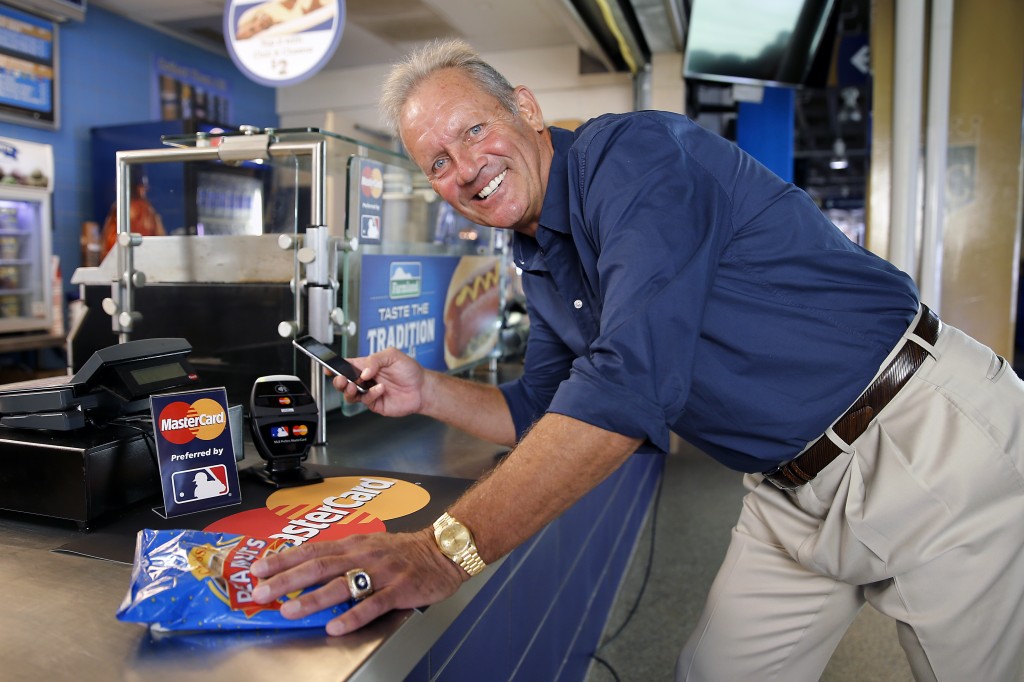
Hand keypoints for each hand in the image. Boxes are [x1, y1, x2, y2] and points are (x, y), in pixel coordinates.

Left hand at [250, 529, 465, 635]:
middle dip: (286, 580)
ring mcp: (381, 573)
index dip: (283, 559)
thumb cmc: (404, 552)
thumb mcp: (369, 546)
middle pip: (318, 566)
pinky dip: (353, 616)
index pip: (311, 550)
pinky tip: (335, 627)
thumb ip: (342, 558)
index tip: (258, 569)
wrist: (443, 551)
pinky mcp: (399, 590)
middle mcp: (362, 556)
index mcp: (352, 545)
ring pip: (341, 585)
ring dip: (313, 598)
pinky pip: (373, 604)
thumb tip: (307, 571)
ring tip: (289, 610)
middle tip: (261, 593)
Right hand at [333, 347, 429, 416]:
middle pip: (344, 382)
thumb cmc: (409, 370)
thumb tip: (364, 371)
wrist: (422, 388)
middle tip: (342, 379)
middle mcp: (365, 380)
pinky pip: (366, 400)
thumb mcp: (392, 355)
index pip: (346, 366)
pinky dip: (371, 394)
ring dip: (350, 390)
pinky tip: (380, 388)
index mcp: (366, 365)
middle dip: (339, 381)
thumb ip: (375, 360)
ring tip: (356, 385)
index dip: (334, 367)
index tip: (328, 367)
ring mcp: (368, 392)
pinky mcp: (375, 404)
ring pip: (350, 394)